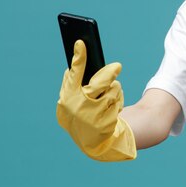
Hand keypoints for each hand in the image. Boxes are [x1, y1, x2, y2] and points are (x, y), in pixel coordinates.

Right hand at [56, 40, 135, 160]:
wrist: (93, 144)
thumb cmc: (81, 117)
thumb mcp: (70, 104)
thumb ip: (70, 86)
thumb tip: (72, 66)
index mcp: (67, 99)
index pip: (74, 74)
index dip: (78, 58)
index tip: (81, 43)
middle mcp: (78, 107)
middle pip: (100, 82)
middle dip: (109, 73)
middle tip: (117, 66)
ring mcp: (94, 116)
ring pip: (113, 90)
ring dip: (114, 91)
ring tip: (107, 98)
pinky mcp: (108, 122)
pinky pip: (119, 101)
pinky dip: (118, 102)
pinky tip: (112, 110)